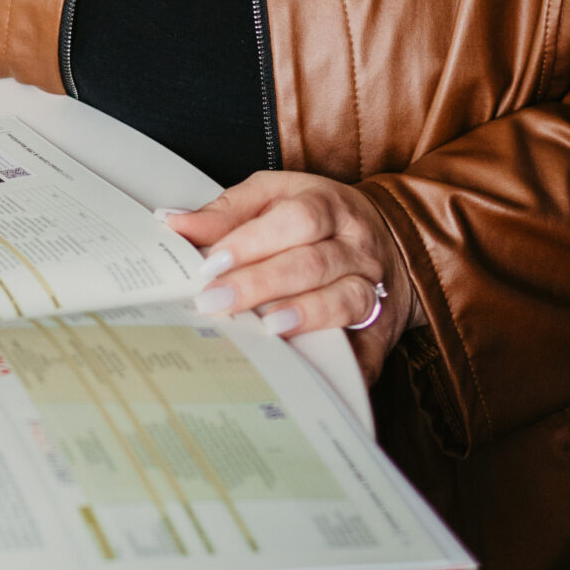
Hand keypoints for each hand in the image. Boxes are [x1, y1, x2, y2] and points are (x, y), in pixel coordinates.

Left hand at [169, 171, 420, 382]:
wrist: (395, 241)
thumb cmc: (320, 218)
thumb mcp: (277, 196)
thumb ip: (228, 212)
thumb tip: (174, 223)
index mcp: (329, 206)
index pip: (297, 219)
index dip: (253, 241)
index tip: (212, 263)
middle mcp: (356, 246)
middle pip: (312, 263)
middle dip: (261, 284)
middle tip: (215, 302)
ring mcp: (374, 286)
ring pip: (344, 300)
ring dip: (304, 316)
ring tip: (266, 328)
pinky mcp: (382, 328)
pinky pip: (367, 347)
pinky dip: (344, 363)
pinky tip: (313, 372)